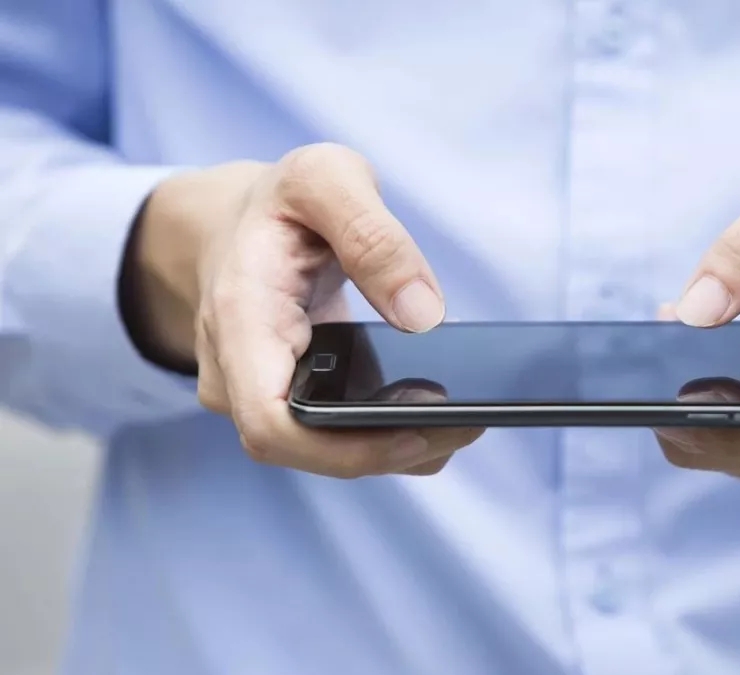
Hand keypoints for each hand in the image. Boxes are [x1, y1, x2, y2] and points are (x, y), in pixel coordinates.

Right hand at [132, 143, 482, 476]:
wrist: (238, 220)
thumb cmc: (280, 201)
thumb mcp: (325, 178)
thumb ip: (373, 235)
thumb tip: (423, 316)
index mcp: (240, 318)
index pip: (271, 423)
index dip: (345, 446)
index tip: (420, 429)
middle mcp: (237, 371)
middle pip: (305, 448)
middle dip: (387, 449)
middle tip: (468, 423)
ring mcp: (259, 391)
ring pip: (323, 448)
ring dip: (393, 445)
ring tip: (463, 419)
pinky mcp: (291, 397)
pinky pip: (332, 432)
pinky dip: (384, 430)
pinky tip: (434, 408)